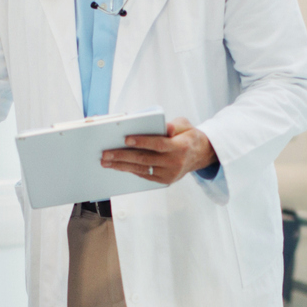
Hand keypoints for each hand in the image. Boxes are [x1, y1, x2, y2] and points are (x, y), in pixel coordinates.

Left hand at [101, 117, 215, 186]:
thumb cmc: (188, 136)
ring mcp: (169, 174)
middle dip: (123, 156)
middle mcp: (175, 163)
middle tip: (106, 154)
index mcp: (180, 147)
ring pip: (141, 169)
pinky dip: (130, 170)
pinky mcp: (164, 180)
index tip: (126, 139)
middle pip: (145, 159)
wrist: (201, 155)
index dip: (142, 142)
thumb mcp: (185, 125)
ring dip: (121, 166)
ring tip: (106, 161)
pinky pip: (144, 175)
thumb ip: (174, 125)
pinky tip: (118, 166)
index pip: (158, 144)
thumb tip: (165, 128)